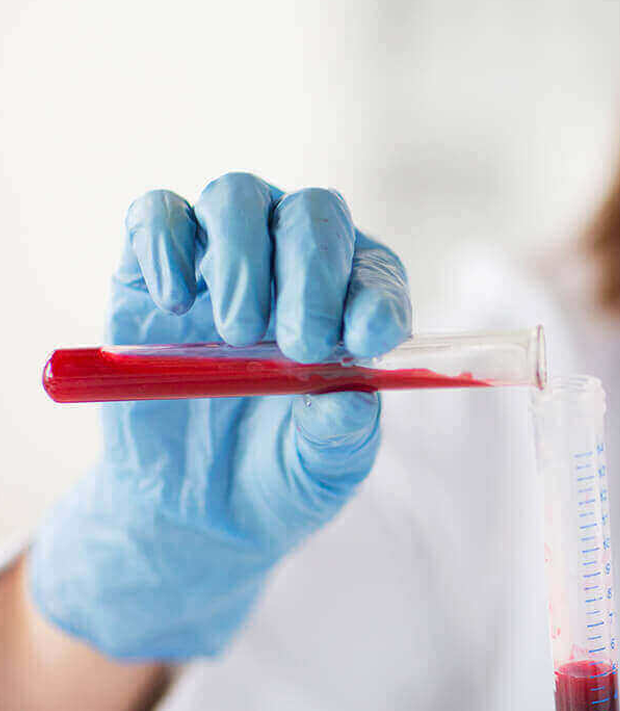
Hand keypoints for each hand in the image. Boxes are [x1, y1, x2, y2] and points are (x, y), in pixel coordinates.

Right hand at [30, 173, 410, 659]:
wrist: (199, 512)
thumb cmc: (281, 476)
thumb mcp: (325, 468)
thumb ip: (342, 431)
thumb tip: (351, 394)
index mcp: (352, 310)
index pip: (377, 272)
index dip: (376, 296)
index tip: (364, 343)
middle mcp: (293, 270)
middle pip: (312, 216)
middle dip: (311, 272)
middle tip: (298, 344)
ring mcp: (222, 264)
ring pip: (238, 198)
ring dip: (243, 257)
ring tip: (238, 332)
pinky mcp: (150, 273)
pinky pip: (157, 216)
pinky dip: (165, 245)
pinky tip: (176, 303)